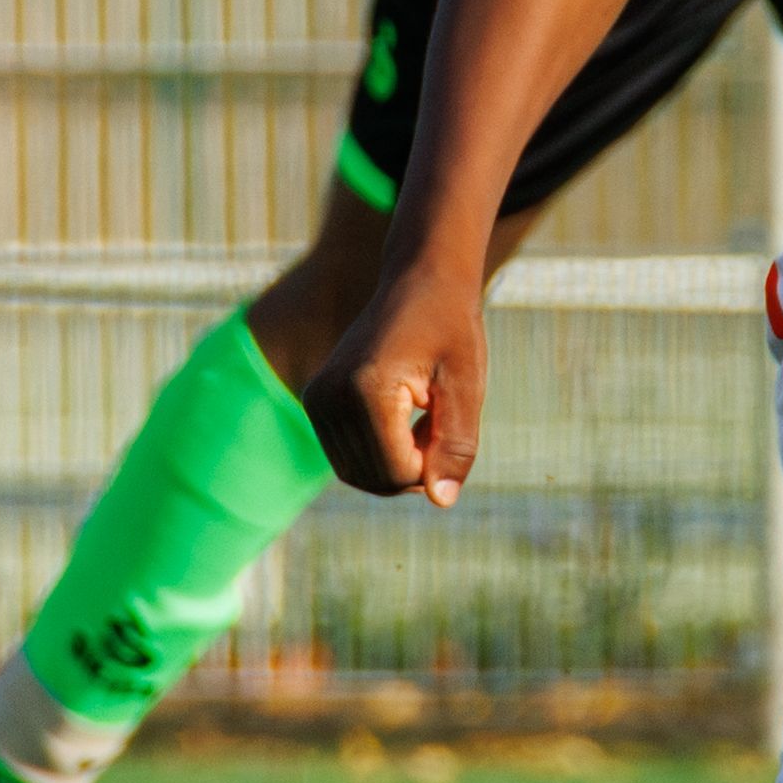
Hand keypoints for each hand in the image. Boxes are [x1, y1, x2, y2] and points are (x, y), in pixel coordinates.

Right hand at [303, 260, 492, 504]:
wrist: (419, 280)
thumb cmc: (451, 328)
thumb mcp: (467, 385)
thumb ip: (456, 445)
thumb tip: (442, 502)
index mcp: (366, 389)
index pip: (399, 471)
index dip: (435, 466)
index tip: (450, 422)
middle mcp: (330, 395)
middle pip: (376, 478)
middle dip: (415, 469)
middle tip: (439, 422)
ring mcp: (316, 399)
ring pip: (359, 475)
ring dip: (398, 464)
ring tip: (422, 420)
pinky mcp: (315, 402)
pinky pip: (347, 459)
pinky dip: (380, 455)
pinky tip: (403, 422)